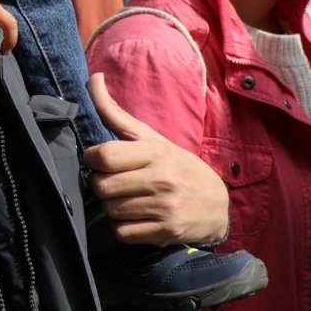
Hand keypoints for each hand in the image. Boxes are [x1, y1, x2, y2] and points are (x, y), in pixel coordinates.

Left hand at [82, 73, 229, 245]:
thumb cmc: (178, 166)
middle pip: (101, 186)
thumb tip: (93, 77)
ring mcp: (165, 207)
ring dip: (113, 207)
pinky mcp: (166, 233)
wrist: (218, 204)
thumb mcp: (152, 138)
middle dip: (101, 185)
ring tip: (129, 199)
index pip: (102, 155)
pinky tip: (137, 218)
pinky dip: (123, 228)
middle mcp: (161, 178)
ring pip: (110, 211)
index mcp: (154, 152)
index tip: (100, 161)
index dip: (92, 159)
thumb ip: (116, 113)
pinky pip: (122, 233)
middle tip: (115, 182)